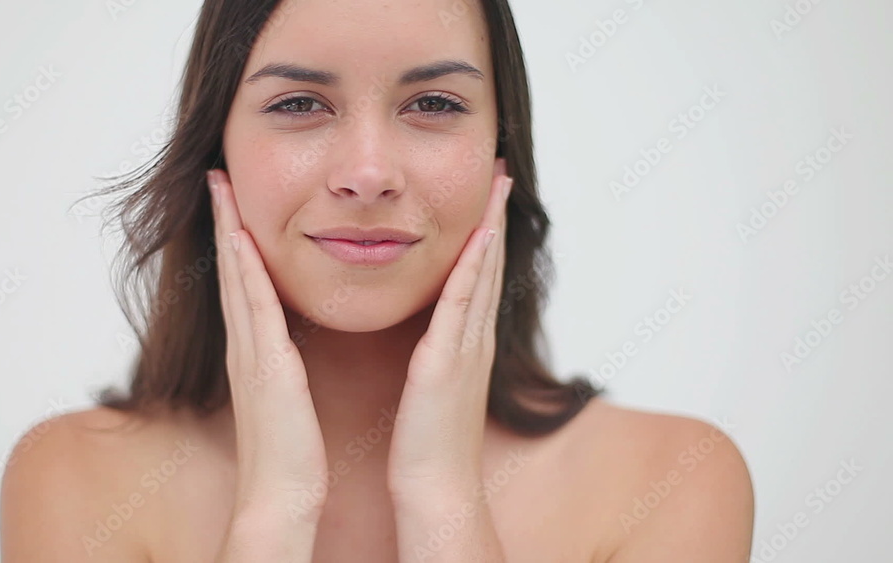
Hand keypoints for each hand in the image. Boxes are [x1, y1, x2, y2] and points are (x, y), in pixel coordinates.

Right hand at [206, 168, 329, 525]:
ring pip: (236, 279)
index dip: (234, 239)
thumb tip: (284, 345)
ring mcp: (250, 353)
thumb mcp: (284, 394)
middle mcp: (245, 344)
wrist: (282, 495)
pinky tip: (241, 238)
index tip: (233, 199)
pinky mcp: (265, 366)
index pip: (242, 283)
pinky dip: (244, 271)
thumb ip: (280, 365)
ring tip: (222, 186)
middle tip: (216, 175)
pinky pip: (255, 308)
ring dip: (227, 231)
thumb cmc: (288, 451)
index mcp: (254, 350)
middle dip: (222, 221)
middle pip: (229, 270)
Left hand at [387, 172, 511, 503]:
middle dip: (496, 216)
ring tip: (497, 185)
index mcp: (466, 343)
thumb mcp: (433, 386)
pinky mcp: (447, 363)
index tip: (487, 195)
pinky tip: (478, 237)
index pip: (479, 277)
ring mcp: (465, 349)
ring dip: (491, 227)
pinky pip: (461, 306)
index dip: (486, 234)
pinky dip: (473, 270)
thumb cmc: (428, 443)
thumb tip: (432, 336)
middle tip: (502, 171)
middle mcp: (474, 339)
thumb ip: (437, 355)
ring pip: (483, 276)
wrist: (435, 487)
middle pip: (490, 265)